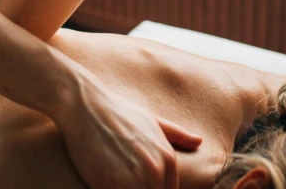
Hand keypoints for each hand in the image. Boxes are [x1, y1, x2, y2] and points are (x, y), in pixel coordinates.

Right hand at [57, 66, 201, 188]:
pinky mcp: (110, 185)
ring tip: (119, 181)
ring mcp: (133, 179)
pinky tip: (107, 183)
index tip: (138, 182)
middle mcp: (155, 171)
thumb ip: (178, 134)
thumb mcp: (152, 120)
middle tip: (125, 180)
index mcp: (167, 160)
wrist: (87, 106)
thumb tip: (199, 141)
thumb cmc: (118, 113)